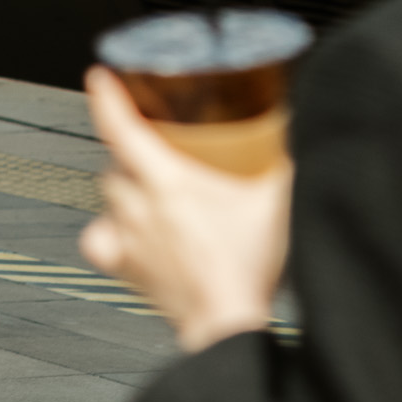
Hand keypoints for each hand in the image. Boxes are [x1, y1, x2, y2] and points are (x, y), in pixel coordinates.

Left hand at [78, 68, 291, 350]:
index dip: (107, 97)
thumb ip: (289, 163)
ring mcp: (129, 238)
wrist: (229, 324)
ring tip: (151, 188)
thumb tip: (302, 133)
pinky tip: (124, 229)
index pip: (122, 127)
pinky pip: (99, 239)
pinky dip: (107, 230)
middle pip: (116, 162)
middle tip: (157, 146)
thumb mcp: (279, 203)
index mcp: (168, 182)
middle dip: (131, 150)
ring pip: (108, 196)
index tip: (99, 77)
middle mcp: (138, 206)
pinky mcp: (127, 268)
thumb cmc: (250, 267)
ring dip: (125, 187)